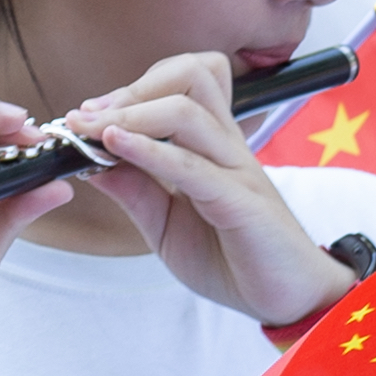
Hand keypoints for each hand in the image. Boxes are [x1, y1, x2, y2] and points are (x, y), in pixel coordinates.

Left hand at [56, 54, 362, 327]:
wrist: (289, 298)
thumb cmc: (235, 261)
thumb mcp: (166, 226)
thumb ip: (135, 192)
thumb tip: (92, 163)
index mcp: (213, 147)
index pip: (184, 84)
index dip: (132, 89)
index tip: (87, 114)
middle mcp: (227, 148)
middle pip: (190, 77)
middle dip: (131, 89)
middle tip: (86, 116)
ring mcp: (237, 171)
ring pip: (186, 111)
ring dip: (131, 113)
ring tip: (93, 129)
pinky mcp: (241, 202)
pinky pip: (191, 165)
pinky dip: (148, 150)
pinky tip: (116, 145)